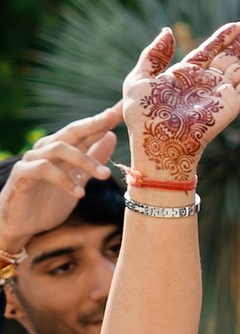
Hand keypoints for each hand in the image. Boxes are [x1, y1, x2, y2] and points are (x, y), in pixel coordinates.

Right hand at [0, 110, 122, 260]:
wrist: (22, 226)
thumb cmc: (48, 202)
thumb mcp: (78, 180)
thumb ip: (93, 159)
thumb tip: (111, 136)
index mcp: (61, 149)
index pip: (85, 131)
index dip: (104, 119)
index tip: (124, 107)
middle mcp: (46, 149)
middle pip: (72, 131)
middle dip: (94, 123)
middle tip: (114, 118)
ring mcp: (32, 159)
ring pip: (60, 149)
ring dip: (85, 161)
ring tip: (105, 175)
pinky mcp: (22, 174)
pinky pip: (44, 170)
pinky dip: (63, 180)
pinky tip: (79, 193)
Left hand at [120, 23, 239, 181]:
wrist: (159, 141)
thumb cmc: (144, 115)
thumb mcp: (139, 79)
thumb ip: (153, 55)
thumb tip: (168, 31)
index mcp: (186, 74)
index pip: (210, 50)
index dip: (224, 37)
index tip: (238, 25)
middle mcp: (206, 82)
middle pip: (231, 57)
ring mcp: (221, 93)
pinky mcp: (232, 105)